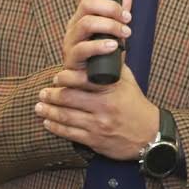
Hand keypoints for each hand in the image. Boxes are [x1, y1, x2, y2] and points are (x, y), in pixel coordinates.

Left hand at [36, 63, 158, 159]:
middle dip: (52, 95)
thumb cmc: (136, 105)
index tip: (57, 76)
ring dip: (49, 111)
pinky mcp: (95, 140)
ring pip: (67, 117)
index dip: (66, 78)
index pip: (83, 80)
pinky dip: (56, 127)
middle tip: (43, 92)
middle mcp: (104, 106)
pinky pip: (70, 134)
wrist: (149, 135)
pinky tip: (48, 122)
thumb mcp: (128, 81)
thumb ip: (113, 66)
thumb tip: (101, 47)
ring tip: (39, 106)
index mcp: (111, 89)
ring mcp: (99, 125)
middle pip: (70, 98)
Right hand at [61, 0, 133, 70]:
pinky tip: (114, 45)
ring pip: (86, 23)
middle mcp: (74, 24)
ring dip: (110, 25)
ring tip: (126, 33)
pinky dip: (100, 46)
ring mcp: (71, 41)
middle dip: (111, 8)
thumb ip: (120, 12)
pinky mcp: (72, 59)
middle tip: (128, 18)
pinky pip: (84, 48)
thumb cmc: (107, 54)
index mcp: (83, 14)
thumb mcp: (115, 31)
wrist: (101, 83)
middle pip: (86, 4)